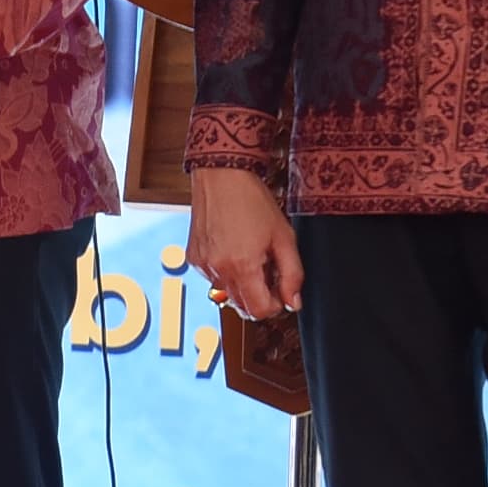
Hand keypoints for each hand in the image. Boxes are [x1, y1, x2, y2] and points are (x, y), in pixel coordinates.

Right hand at [189, 165, 303, 320]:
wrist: (222, 175)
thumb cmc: (252, 200)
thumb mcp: (284, 236)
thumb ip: (293, 274)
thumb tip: (293, 302)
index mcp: (243, 267)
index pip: (260, 311)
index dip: (276, 305)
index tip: (281, 290)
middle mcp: (219, 270)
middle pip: (243, 307)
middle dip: (260, 295)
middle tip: (268, 269)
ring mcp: (203, 265)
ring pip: (228, 294)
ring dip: (242, 283)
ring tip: (249, 254)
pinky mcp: (194, 258)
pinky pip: (213, 278)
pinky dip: (226, 271)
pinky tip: (233, 247)